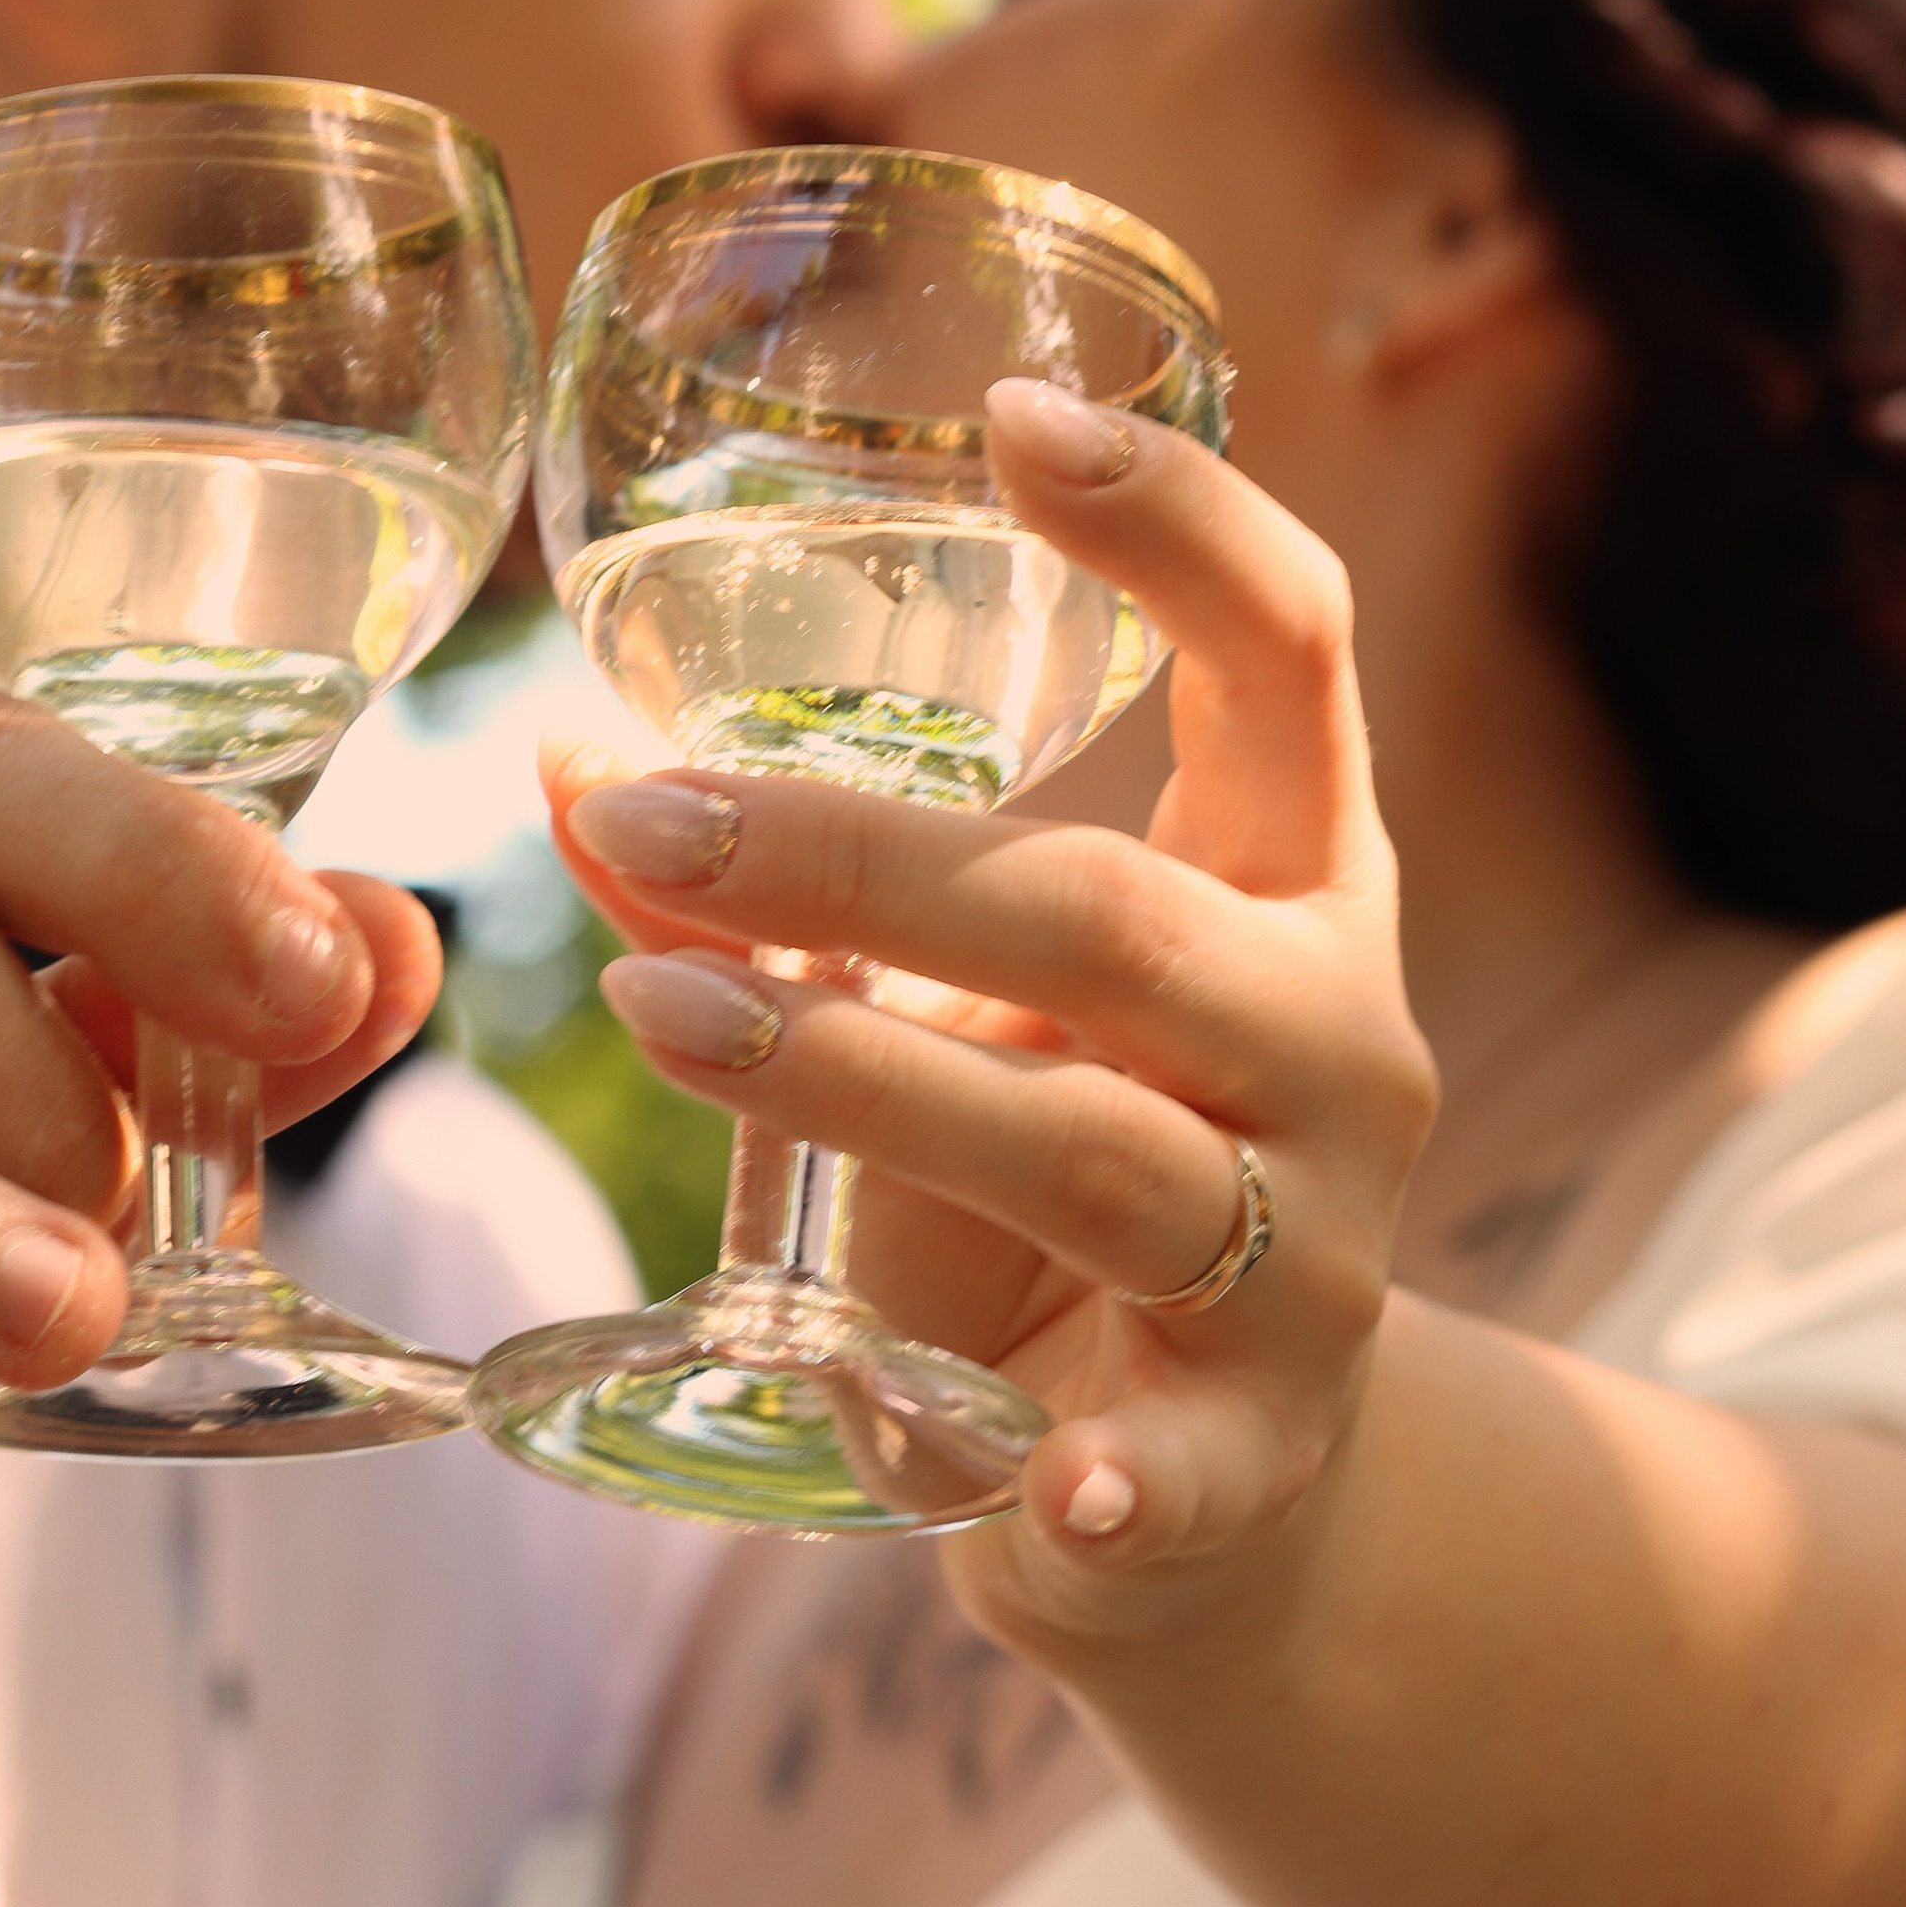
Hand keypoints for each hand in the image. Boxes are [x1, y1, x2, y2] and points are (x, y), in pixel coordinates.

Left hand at [546, 378, 1436, 1661]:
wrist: (1210, 1493)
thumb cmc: (1058, 1181)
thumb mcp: (956, 1010)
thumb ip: (786, 902)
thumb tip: (568, 763)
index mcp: (1292, 885)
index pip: (1290, 654)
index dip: (1177, 522)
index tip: (1012, 413)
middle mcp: (1337, 1043)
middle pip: (1120, 913)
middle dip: (865, 858)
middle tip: (646, 814)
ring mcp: (1316, 1260)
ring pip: (1102, 1152)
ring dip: (866, 1078)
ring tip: (654, 1018)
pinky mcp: (1254, 1459)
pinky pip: (1181, 1465)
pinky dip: (1107, 1481)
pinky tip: (1028, 1489)